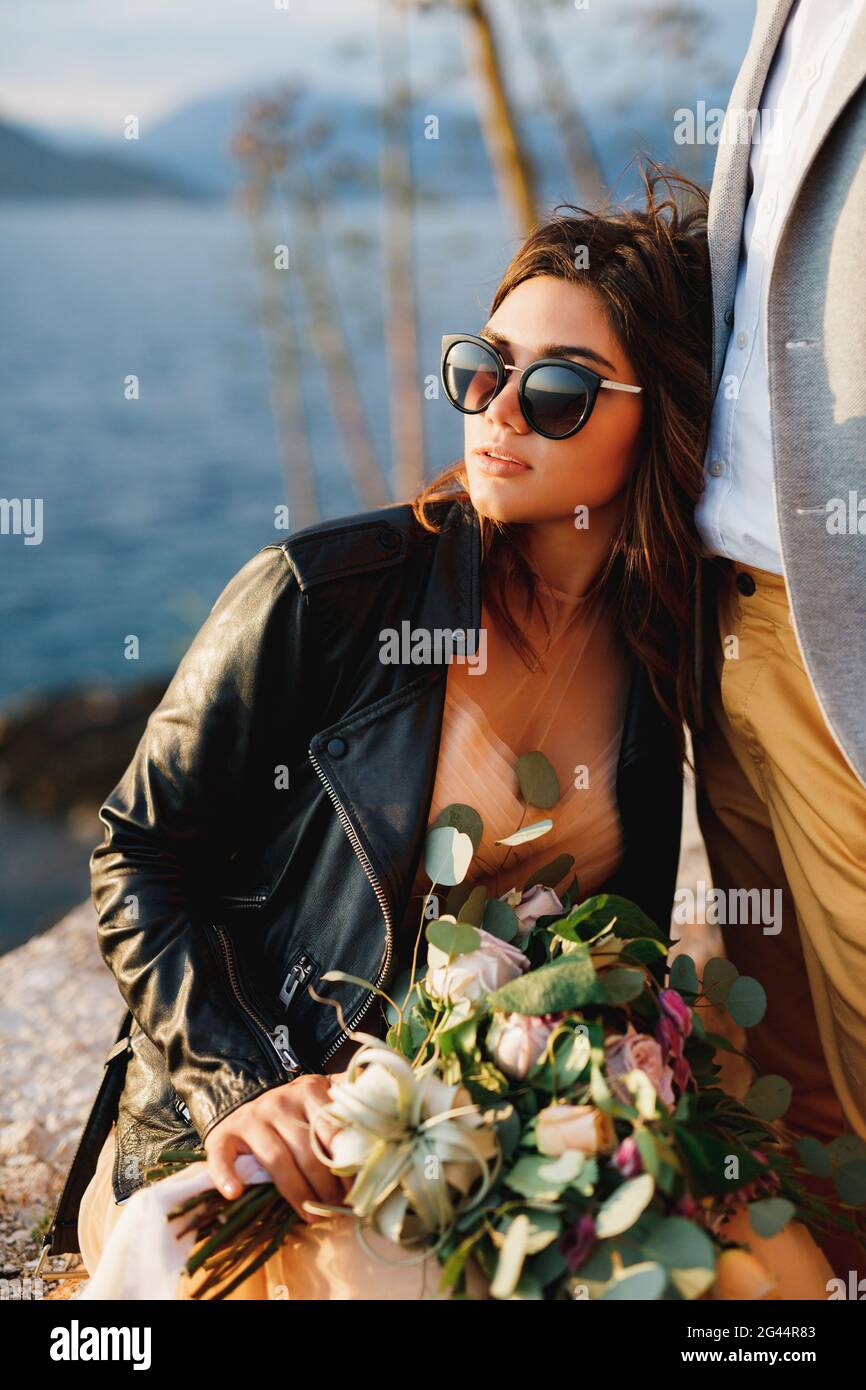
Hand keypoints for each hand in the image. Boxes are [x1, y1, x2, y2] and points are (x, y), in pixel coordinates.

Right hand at [204, 1074, 346, 1222]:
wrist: (249, 1105)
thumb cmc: (296, 1112)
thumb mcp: (325, 1100)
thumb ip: (352, 1102)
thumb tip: (395, 1108)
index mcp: (310, 1090)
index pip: (334, 1132)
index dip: (348, 1167)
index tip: (359, 1192)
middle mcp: (279, 1100)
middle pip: (308, 1151)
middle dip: (327, 1188)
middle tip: (340, 1211)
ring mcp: (251, 1116)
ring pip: (277, 1160)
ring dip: (297, 1195)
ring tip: (313, 1218)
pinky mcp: (224, 1134)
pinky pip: (223, 1156)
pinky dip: (228, 1175)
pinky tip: (236, 1193)